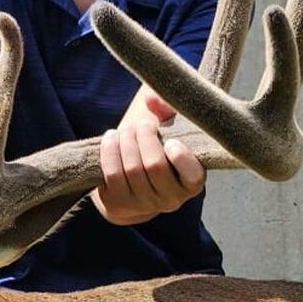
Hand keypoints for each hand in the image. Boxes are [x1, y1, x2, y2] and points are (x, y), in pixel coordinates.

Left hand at [91, 90, 205, 225]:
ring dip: (126, 142)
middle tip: (141, 125)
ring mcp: (143, 204)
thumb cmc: (159, 153)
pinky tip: (111, 137)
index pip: (192, 176)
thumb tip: (150, 97)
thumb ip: (168, 113)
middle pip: (155, 166)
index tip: (172, 141)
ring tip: (126, 129)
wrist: (133, 187)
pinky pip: (112, 174)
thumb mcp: (171, 134)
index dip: (181, 158)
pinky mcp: (119, 204)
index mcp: (191, 183)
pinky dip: (110, 151)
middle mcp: (170, 199)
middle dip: (144, 138)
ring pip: (132, 169)